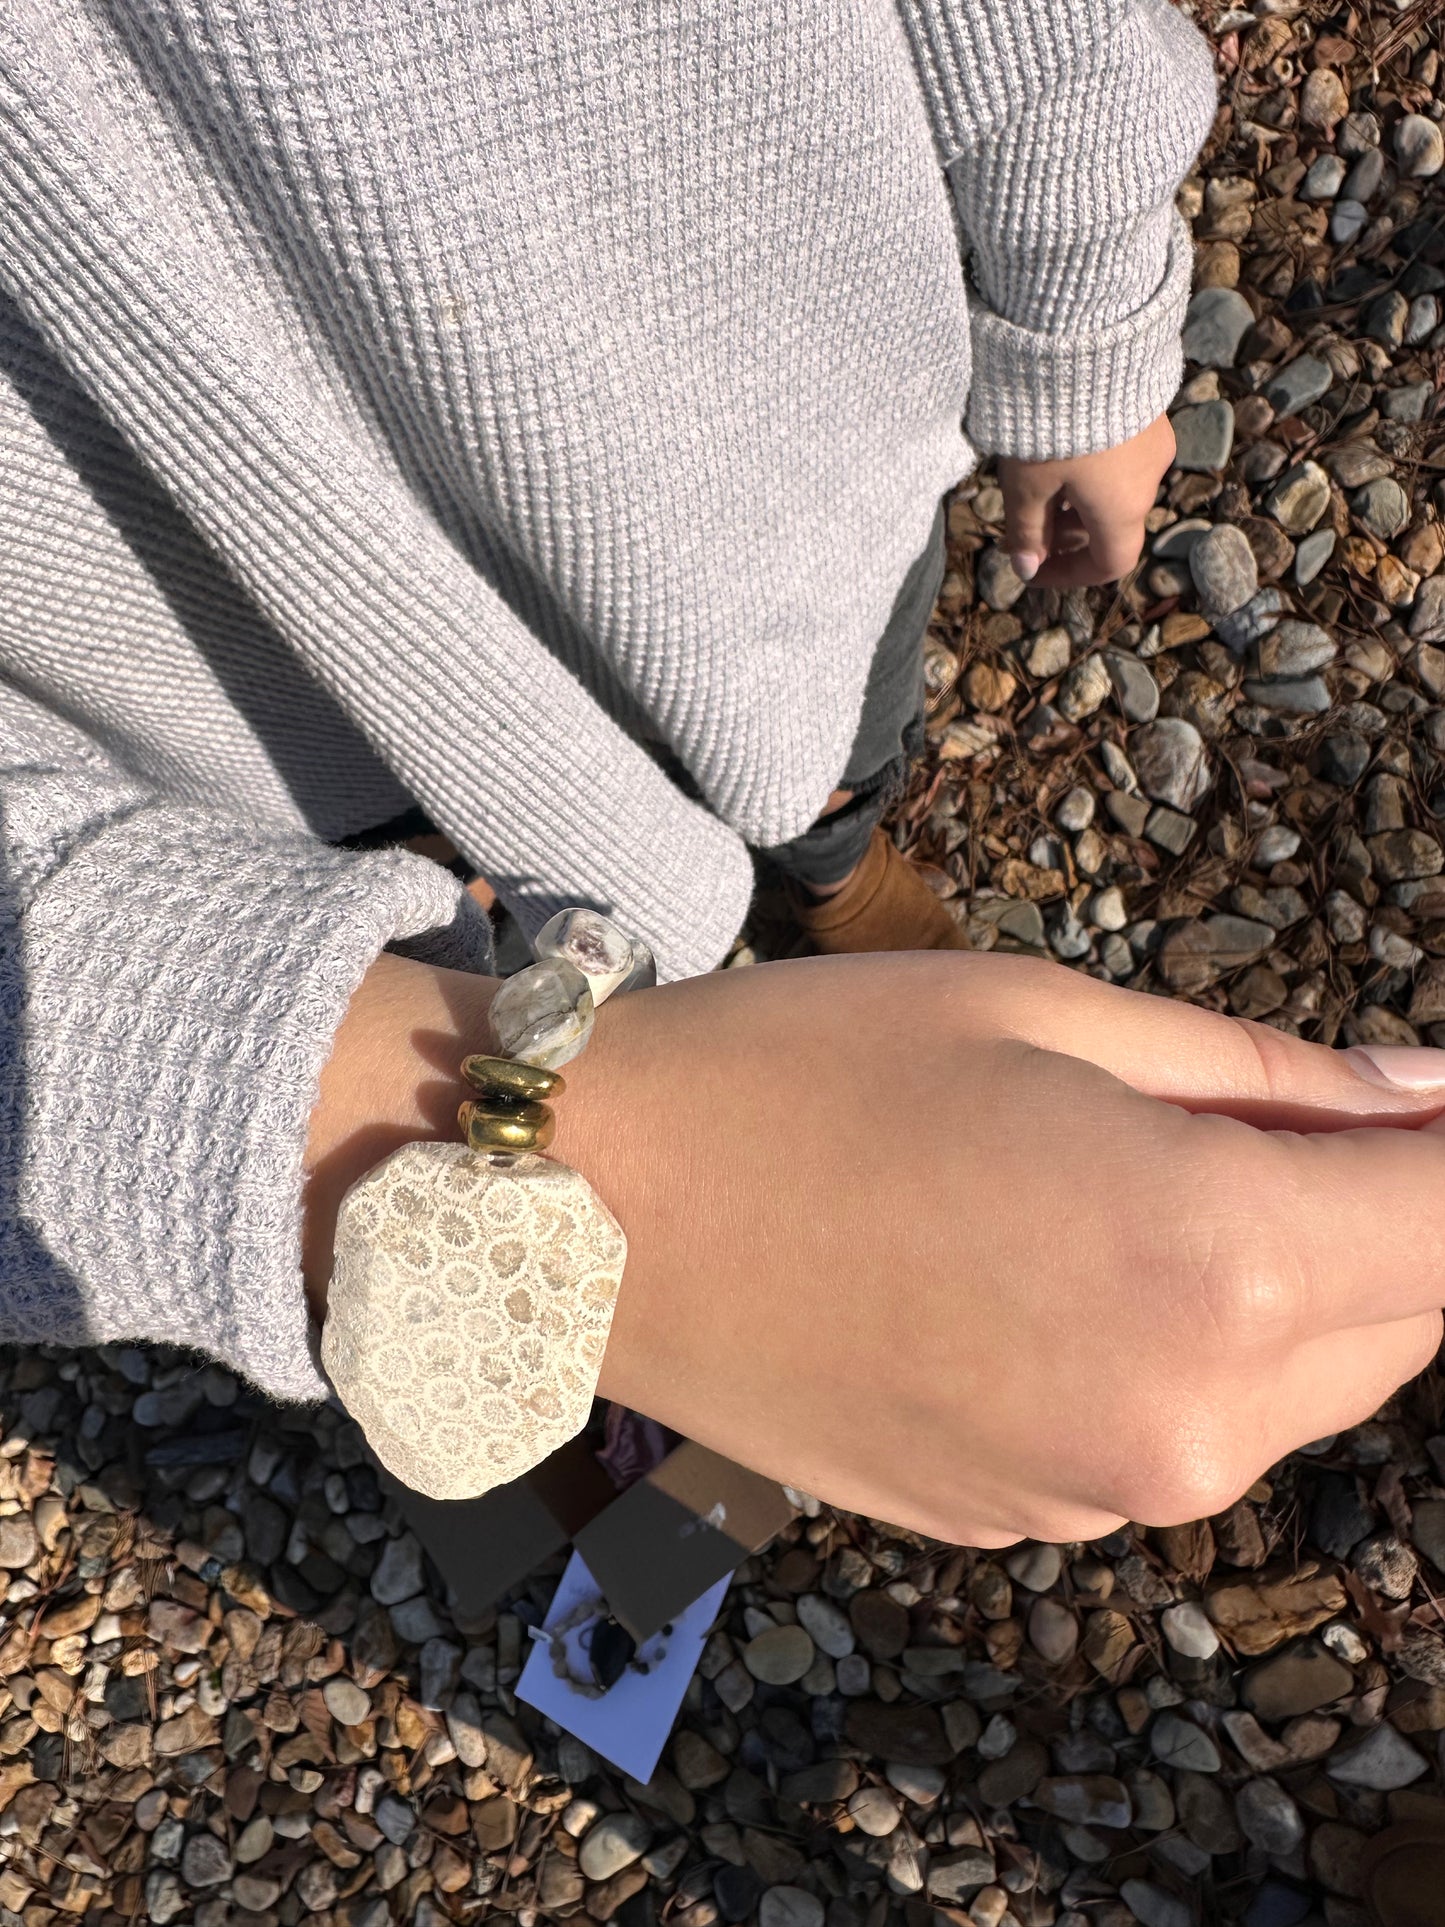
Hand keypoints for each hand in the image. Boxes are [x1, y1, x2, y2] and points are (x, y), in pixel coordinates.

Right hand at [553, 952, 1444, 1545]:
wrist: (590, 1214)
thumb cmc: (804, 1073)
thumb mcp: (1045, 1013)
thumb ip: (1268, 1076)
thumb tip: (1421, 1097)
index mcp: (1209, 1267)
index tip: (1428, 1096)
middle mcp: (1182, 1424)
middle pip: (1397, 1321)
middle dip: (1373, 1215)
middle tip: (1260, 1107)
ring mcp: (1095, 1493)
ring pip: (1286, 1391)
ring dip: (1272, 1292)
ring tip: (1121, 1178)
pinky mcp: (1016, 1523)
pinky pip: (1163, 1436)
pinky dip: (1162, 1355)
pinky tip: (1034, 1267)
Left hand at [999, 412, 1175, 588]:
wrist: (1087, 343)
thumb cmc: (1052, 423)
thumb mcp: (1027, 483)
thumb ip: (1027, 531)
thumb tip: (1027, 569)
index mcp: (1123, 509)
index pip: (1109, 563)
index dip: (1071, 574)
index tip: (1036, 569)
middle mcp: (1149, 480)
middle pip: (1113, 525)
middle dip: (1068, 533)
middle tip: (1027, 526)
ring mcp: (1155, 441)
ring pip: (1117, 488)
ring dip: (1080, 499)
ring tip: (1039, 484)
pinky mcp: (1149, 408)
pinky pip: (1123, 454)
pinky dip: (1095, 468)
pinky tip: (1063, 448)